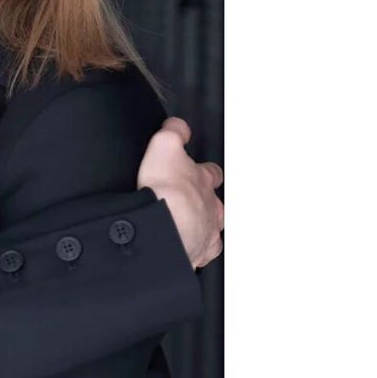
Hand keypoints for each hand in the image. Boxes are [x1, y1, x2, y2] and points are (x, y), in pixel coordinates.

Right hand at [137, 118, 223, 269]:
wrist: (162, 226)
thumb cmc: (164, 190)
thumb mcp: (165, 145)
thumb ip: (174, 132)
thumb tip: (178, 125)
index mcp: (203, 180)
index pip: (211, 171)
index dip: (203, 170)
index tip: (193, 169)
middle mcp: (210, 206)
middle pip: (214, 201)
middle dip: (204, 200)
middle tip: (189, 199)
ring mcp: (207, 231)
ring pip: (211, 227)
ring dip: (202, 225)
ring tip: (187, 226)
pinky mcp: (198, 252)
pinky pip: (202, 252)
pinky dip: (195, 249)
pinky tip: (185, 247)